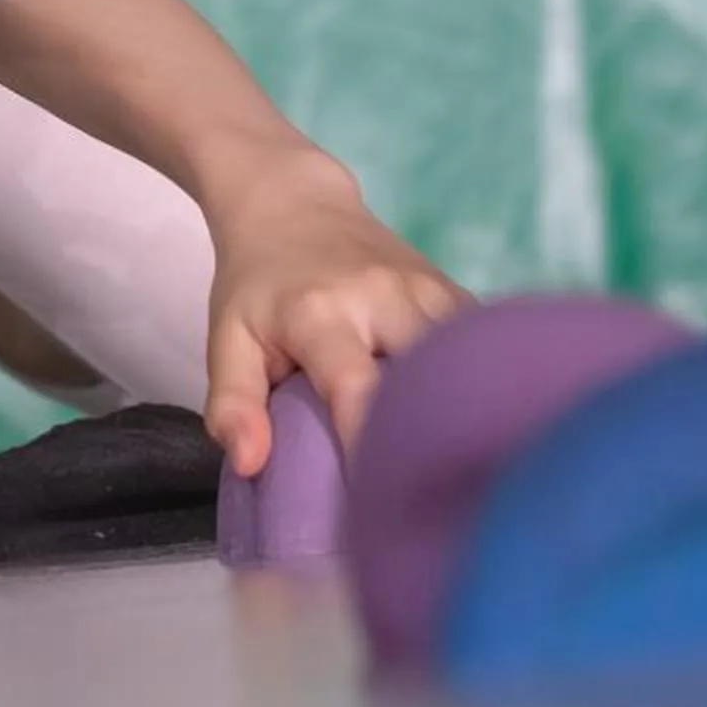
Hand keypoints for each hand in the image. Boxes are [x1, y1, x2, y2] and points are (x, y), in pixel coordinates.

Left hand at [200, 155, 466, 476]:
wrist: (292, 201)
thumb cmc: (256, 283)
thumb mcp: (228, 337)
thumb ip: (232, 402)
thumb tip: (249, 464)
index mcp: (321, 314)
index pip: (358, 389)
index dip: (371, 447)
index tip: (378, 506)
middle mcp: (383, 298)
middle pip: (428, 379)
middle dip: (432, 441)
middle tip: (429, 502)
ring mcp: (426, 289)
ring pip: (464, 364)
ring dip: (462, 416)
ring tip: (461, 473)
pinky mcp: (452, 289)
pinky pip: (478, 346)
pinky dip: (479, 386)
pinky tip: (479, 426)